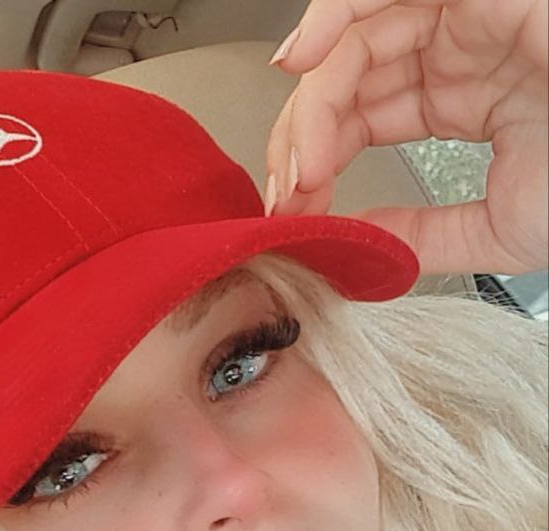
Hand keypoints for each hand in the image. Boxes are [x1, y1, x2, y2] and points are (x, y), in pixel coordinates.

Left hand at [265, 0, 547, 274]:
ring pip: (352, 38)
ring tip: (298, 162)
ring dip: (309, 102)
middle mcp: (457, 48)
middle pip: (344, 80)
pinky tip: (303, 68)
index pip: (363, 120)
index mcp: (463, 98)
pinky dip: (332, 22)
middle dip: (300, 140)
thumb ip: (426, 235)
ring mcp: (462, 11)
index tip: (295, 213)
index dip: (318, 164)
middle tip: (287, 195)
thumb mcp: (502, 228)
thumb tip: (360, 248)